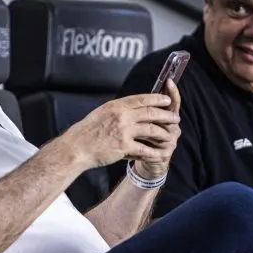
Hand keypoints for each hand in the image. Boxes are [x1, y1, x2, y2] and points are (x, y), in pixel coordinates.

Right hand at [62, 82, 180, 172]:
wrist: (77, 147)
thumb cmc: (87, 131)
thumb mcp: (102, 112)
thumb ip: (117, 110)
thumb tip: (131, 107)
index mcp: (116, 106)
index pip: (142, 99)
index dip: (157, 99)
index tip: (167, 100)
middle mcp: (121, 116)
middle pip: (150, 113)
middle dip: (165, 115)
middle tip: (175, 118)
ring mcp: (123, 132)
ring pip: (151, 130)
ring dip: (163, 133)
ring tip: (170, 135)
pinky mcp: (123, 147)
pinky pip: (144, 149)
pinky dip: (154, 152)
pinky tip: (160, 154)